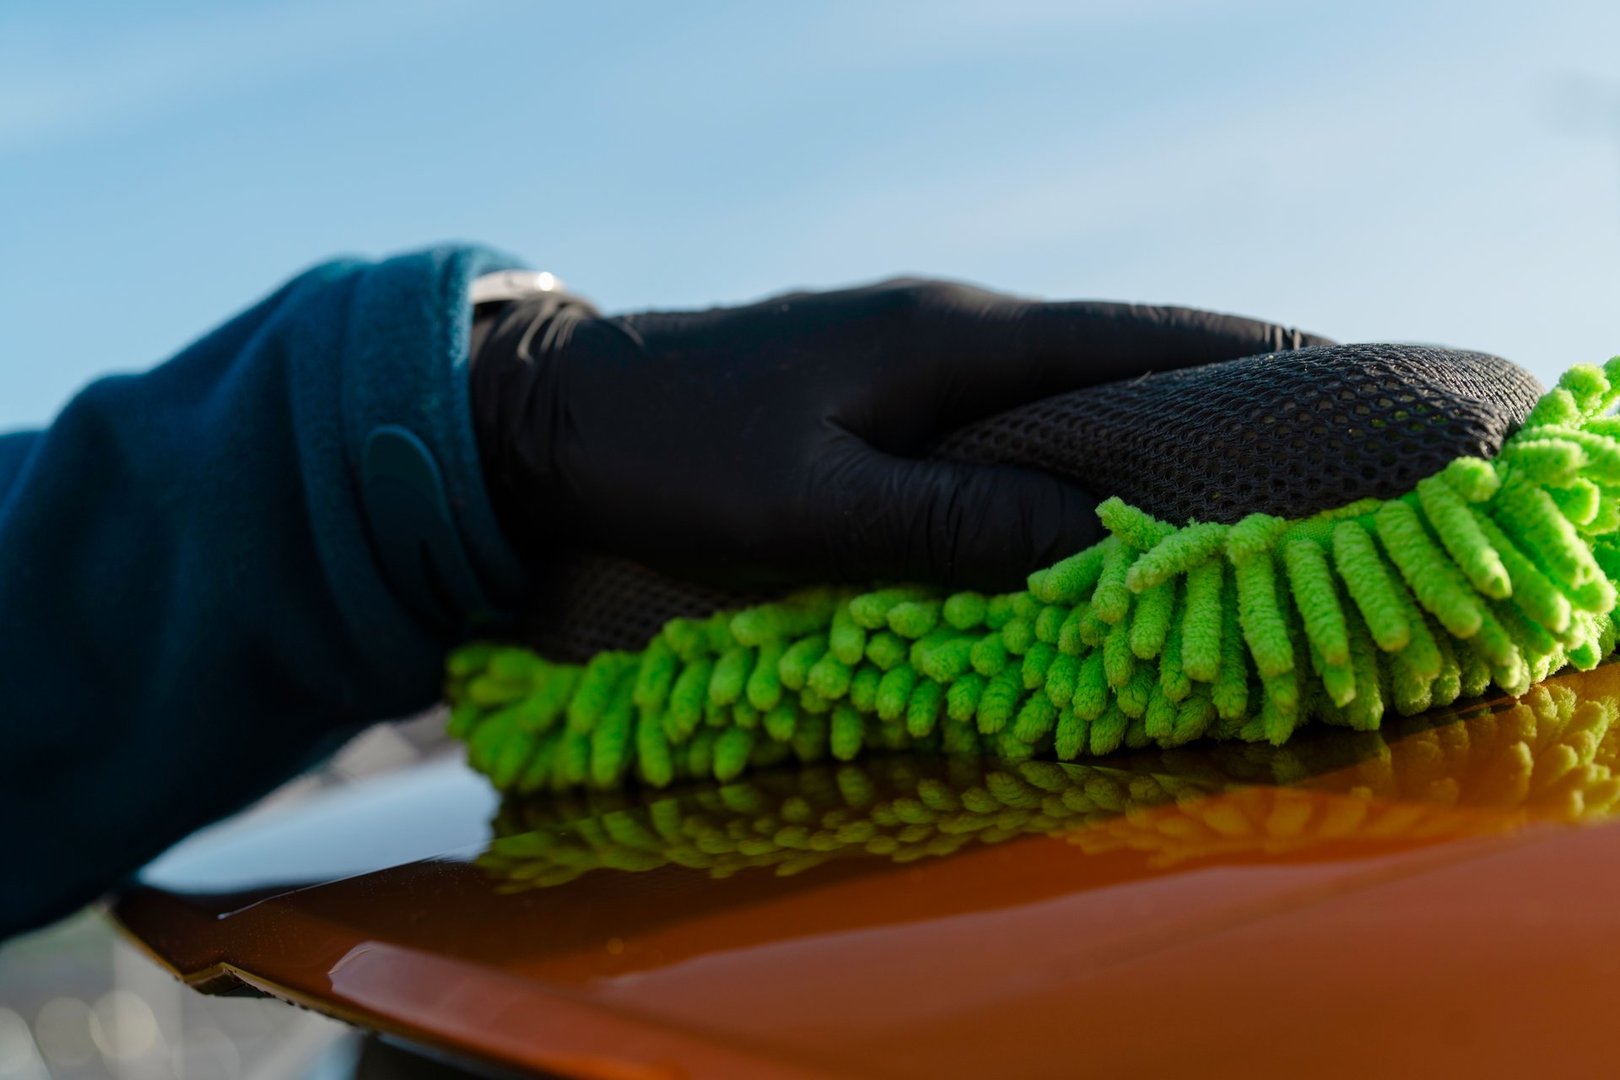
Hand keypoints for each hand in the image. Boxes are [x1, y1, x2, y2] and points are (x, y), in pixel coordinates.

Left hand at [470, 278, 1327, 590]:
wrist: (557, 406)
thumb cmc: (675, 454)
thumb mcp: (810, 504)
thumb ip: (948, 522)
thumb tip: (1092, 535)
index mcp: (954, 337)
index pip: (1141, 338)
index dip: (1251, 365)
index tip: (1349, 393)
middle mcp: (952, 326)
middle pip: (1122, 350)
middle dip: (1220, 394)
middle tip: (1319, 449)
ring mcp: (914, 350)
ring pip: (1065, 380)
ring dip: (1145, 420)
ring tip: (1229, 477)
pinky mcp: (878, 385)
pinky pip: (1006, 406)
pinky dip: (1066, 439)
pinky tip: (1084, 483)